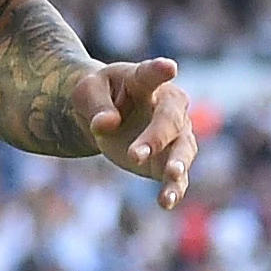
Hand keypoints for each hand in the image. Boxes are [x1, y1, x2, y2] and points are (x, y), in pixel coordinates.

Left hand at [83, 57, 199, 208]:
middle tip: (135, 156)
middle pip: (170, 119)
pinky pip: (178, 176)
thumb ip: (96, 105)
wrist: (103, 117)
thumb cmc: (97, 96)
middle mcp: (167, 106)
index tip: (170, 67)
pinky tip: (166, 203)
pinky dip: (174, 189)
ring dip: (178, 162)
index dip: (160, 71)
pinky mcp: (169, 160)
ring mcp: (174, 134)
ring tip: (171, 175)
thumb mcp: (86, 92)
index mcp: (144, 81)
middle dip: (156, 137)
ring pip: (184, 147)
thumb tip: (107, 124)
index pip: (152, 75)